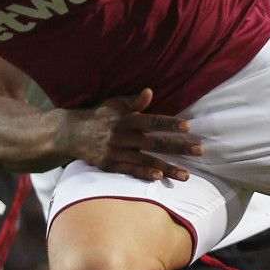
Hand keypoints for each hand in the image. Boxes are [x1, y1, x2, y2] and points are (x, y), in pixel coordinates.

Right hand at [62, 89, 201, 180]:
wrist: (70, 133)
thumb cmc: (99, 116)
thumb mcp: (114, 104)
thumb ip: (134, 101)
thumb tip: (150, 92)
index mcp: (125, 118)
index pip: (152, 121)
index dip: (169, 124)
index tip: (188, 128)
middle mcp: (121, 135)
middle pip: (154, 142)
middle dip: (178, 147)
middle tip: (199, 150)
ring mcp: (115, 151)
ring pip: (145, 160)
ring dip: (167, 168)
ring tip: (186, 175)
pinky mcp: (109, 164)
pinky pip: (129, 170)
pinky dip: (144, 174)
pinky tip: (159, 178)